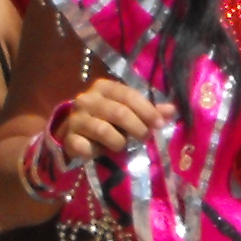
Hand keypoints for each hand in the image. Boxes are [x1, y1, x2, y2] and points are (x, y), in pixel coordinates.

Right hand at [51, 77, 165, 162]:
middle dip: (137, 127)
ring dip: (120, 142)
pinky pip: (85, 147)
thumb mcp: (126, 113)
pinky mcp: (69, 138)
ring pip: (103, 130)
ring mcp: (75, 118)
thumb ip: (147, 111)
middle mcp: (87, 99)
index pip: (128, 95)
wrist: (74, 136)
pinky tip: (101, 153)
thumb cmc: (106, 122)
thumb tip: (171, 111)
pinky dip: (97, 152)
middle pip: (119, 112)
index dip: (146, 110)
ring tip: (124, 146)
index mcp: (103, 87)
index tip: (159, 124)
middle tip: (145, 137)